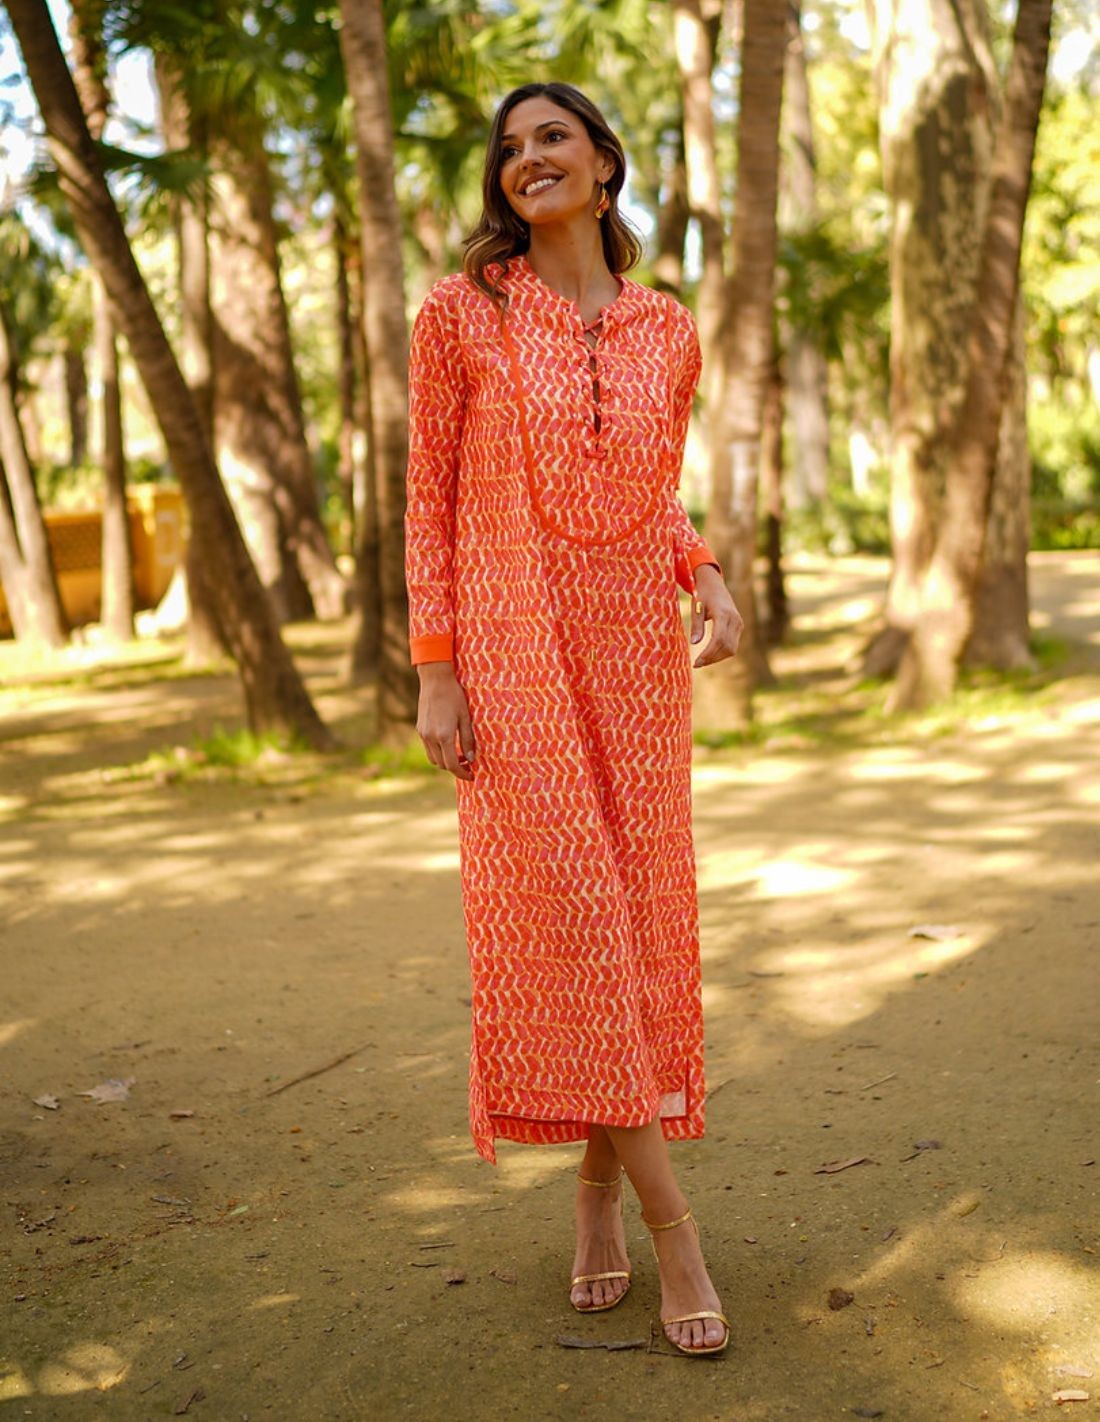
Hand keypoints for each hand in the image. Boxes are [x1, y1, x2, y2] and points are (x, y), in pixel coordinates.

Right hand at [416, 662, 476, 779]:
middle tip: (468, 765)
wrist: (435, 680)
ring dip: (445, 762)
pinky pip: (428, 748)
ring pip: (433, 758)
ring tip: (459, 756)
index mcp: (444, 736)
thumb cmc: (454, 696)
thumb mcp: (466, 717)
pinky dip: (438, 752)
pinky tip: (449, 745)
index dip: (462, 773)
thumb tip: (471, 758)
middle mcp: (431, 737)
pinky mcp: (420, 729)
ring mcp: (423, 733)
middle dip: (455, 768)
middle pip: (442, 764)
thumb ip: (468, 739)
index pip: (452, 764)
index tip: (471, 775)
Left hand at [689, 565, 743, 666]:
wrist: (714, 584)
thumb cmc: (702, 595)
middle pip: (726, 647)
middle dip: (712, 658)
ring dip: (717, 657)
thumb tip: (694, 643)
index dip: (708, 653)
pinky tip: (709, 655)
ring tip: (702, 661)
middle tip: (697, 664)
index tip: (696, 662)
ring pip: (731, 649)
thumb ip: (697, 625)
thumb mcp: (696, 608)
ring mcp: (739, 623)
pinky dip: (722, 653)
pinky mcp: (739, 627)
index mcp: (723, 613)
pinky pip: (733, 645)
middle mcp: (734, 619)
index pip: (718, 639)